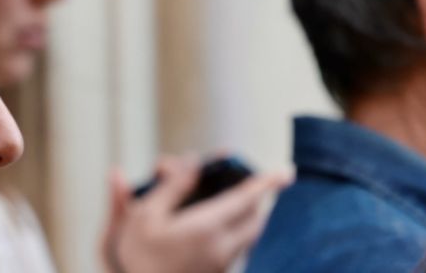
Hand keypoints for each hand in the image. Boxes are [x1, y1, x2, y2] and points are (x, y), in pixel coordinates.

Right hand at [102, 156, 289, 272]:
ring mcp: (222, 264)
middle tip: (251, 183)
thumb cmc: (139, 257)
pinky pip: (239, 248)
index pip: (245, 199)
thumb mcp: (145, 214)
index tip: (286, 172)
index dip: (266, 183)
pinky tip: (215, 226)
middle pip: (255, 219)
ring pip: (249, 236)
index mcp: (206, 227)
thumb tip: (192, 163)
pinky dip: (237, 231)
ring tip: (232, 201)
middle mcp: (222, 247)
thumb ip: (173, 187)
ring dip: (248, 216)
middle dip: (257, 199)